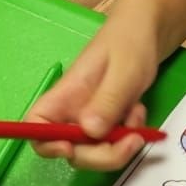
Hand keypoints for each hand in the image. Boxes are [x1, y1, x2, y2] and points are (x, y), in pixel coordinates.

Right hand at [28, 16, 157, 170]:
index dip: (46, 143)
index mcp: (65, 94)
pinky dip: (129, 136)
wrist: (148, 31)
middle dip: (101, 154)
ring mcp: (92, 118)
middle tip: (131, 140)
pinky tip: (138, 113)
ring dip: (120, 145)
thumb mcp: (123, 70)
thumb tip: (90, 133)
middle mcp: (73, 111)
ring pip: (96, 151)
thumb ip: (107, 100)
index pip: (36, 124)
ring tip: (137, 116)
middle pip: (72, 150)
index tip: (70, 147)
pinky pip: (113, 143)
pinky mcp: (108, 121)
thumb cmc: (129, 41)